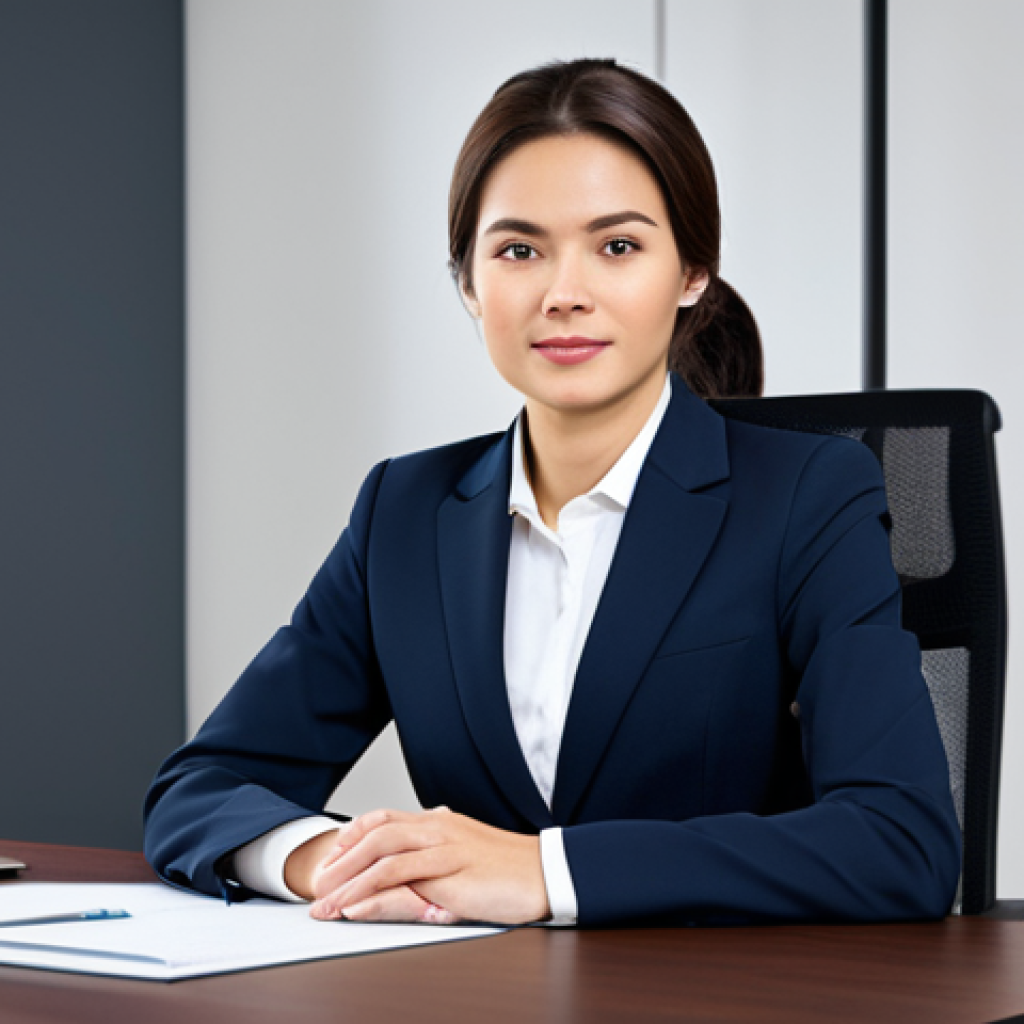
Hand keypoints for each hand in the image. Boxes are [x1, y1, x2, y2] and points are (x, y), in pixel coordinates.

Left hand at [307, 806, 549, 925]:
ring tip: (324, 906)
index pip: (384, 818)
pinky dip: (370, 892)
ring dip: (346, 882)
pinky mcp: (450, 874)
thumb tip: (417, 872)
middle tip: (317, 886)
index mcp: (440, 823)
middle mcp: (437, 829)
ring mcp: (443, 848)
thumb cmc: (510, 870)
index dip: (353, 834)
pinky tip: (353, 906)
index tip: (332, 854)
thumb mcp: (467, 858)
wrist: (546, 872)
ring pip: (381, 855)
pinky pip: (400, 879)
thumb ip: (439, 859)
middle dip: (340, 861)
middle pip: (375, 835)